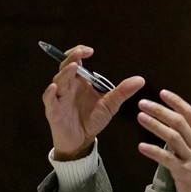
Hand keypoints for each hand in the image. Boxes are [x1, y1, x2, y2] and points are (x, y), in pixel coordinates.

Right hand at [42, 44, 144, 160]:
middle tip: (79, 54)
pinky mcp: (53, 111)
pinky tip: (54, 88)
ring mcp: (59, 97)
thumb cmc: (93, 120)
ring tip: (73, 67)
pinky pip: (49, 100)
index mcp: (80, 81)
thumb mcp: (110, 105)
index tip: (90, 51)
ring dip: (65, 73)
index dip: (79, 52)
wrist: (82, 140)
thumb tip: (141, 80)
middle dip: (72, 58)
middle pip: (66, 67)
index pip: (76, 61)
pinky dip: (49, 93)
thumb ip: (123, 92)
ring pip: (58, 81)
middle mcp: (69, 86)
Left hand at [137, 89, 190, 191]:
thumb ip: (189, 138)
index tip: (163, 93)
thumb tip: (173, 126)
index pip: (190, 114)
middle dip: (160, 110)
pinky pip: (167, 159)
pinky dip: (153, 151)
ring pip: (172, 137)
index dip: (176, 102)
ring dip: (155, 125)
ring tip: (140, 117)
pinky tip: (141, 146)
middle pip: (178, 121)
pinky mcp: (184, 172)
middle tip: (143, 103)